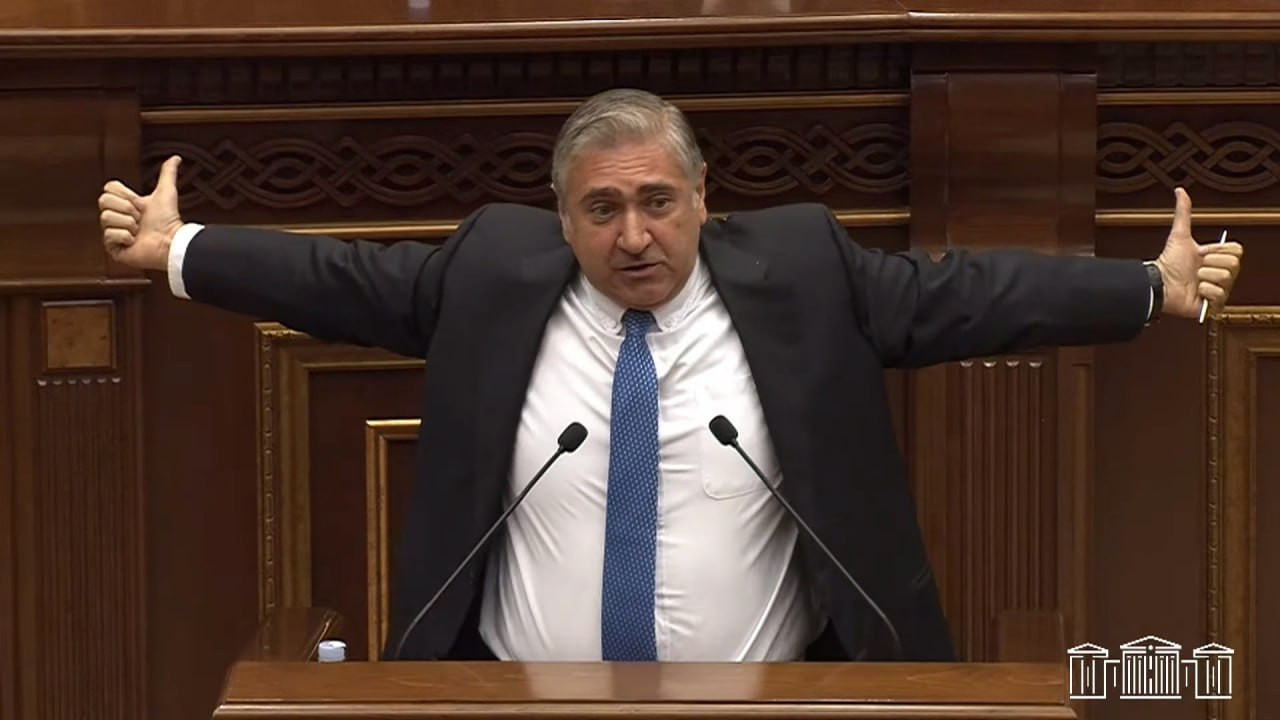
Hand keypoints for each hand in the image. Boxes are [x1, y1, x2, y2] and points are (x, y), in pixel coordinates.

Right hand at [99, 155, 184, 271]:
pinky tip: (134, 241)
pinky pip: (108, 235)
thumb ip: (167, 174)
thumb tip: (175, 158)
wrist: (171, 243)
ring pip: (106, 217)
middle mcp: (118, 218)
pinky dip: (125, 237)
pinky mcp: (113, 248)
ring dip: (127, 223)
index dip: (125, 195)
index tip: (140, 203)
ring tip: (139, 230)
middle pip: (103, 201)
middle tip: (140, 218)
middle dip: (126, 208)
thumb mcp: (166, 192)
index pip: (109, 188)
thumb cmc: (169, 220)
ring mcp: (114, 233)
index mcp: (126, 204)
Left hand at [1153, 187, 1243, 319]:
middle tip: (1197, 267)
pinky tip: (1195, 291)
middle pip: (1233, 264)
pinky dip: (1204, 292)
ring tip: (1194, 280)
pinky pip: (1219, 294)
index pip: (1236, 250)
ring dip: (1204, 278)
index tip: (1201, 253)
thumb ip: (1183, 212)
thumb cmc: (1169, 263)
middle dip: (1210, 264)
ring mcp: (1218, 289)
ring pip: (1226, 278)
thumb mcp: (1179, 235)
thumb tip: (1180, 191)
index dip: (1218, 250)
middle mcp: (1220, 274)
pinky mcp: (1214, 305)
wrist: (1159, 285)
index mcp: (1216, 258)